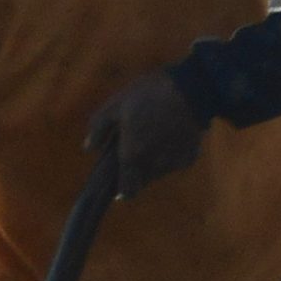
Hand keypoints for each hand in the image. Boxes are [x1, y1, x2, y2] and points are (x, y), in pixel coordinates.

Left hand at [85, 70, 207, 198]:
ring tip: (156, 135)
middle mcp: (153, 165)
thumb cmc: (149, 94)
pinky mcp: (190, 158)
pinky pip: (175, 162)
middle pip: (142, 180)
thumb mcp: (117, 104)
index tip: (120, 184)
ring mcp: (173, 163)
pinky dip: (171, 153)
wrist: (191, 89)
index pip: (127, 190)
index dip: (123, 190)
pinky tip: (172, 134)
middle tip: (138, 146)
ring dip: (154, 161)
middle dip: (138, 169)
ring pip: (159, 171)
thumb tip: (89, 148)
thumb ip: (99, 128)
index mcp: (133, 155)